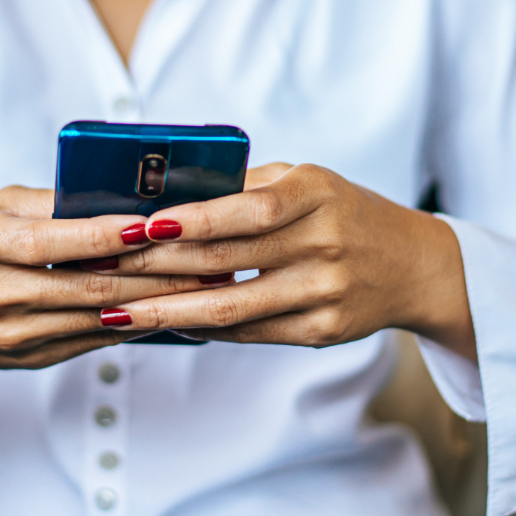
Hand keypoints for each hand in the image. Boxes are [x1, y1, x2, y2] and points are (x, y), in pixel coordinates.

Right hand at [0, 186, 209, 385]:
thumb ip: (49, 204)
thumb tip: (119, 196)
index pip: (62, 240)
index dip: (115, 233)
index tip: (162, 221)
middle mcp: (0, 296)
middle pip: (93, 287)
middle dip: (158, 274)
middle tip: (209, 259)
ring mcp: (15, 336)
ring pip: (101, 320)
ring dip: (158, 304)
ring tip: (205, 285)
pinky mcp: (29, 360)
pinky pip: (93, 341)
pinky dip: (134, 325)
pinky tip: (171, 310)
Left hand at [93, 164, 476, 360]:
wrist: (415, 266)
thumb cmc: (343, 212)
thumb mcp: (307, 182)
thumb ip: (246, 185)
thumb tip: (166, 192)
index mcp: (317, 193)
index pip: (250, 209)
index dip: (195, 219)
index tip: (143, 225)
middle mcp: (325, 242)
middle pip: (228, 259)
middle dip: (158, 266)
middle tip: (101, 271)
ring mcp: (326, 291)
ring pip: (232, 307)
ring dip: (167, 311)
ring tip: (116, 313)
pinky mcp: (323, 331)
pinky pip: (250, 333)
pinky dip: (203, 329)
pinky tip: (164, 323)